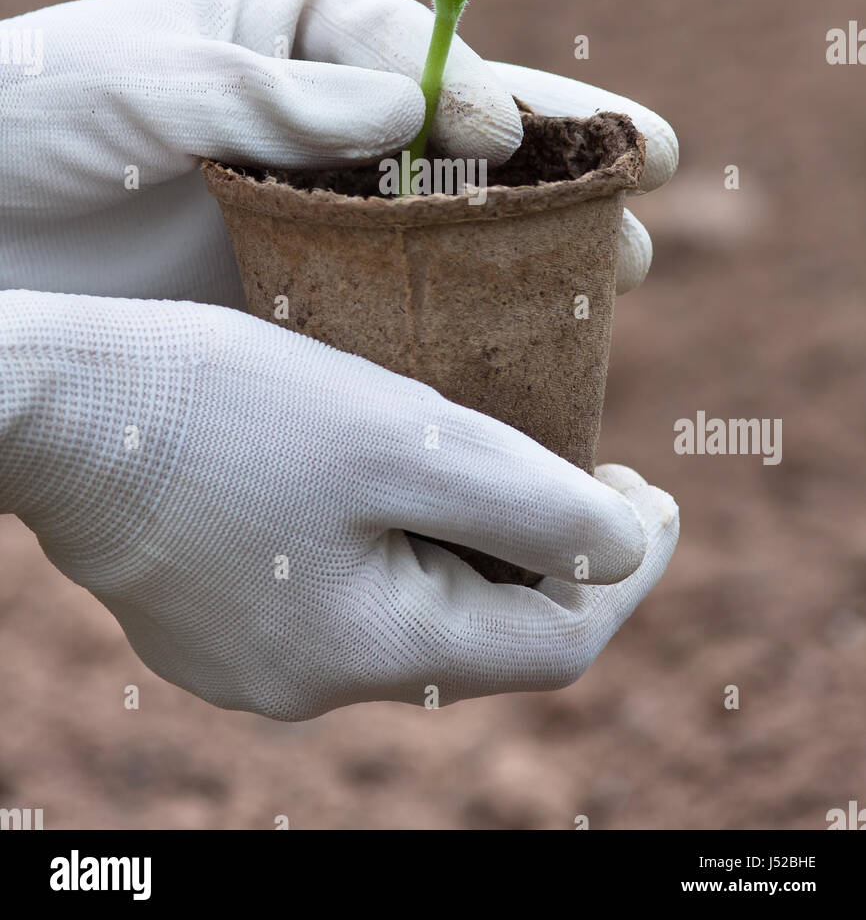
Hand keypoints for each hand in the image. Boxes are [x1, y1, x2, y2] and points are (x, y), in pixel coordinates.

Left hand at [0, 0, 675, 302]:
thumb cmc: (17, 126)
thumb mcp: (135, 85)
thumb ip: (268, 94)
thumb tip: (418, 107)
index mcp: (279, 31)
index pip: (405, 44)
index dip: (472, 81)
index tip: (506, 127)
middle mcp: (311, 116)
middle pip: (455, 130)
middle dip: (552, 155)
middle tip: (644, 181)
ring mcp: (308, 212)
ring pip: (441, 225)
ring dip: (533, 244)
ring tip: (622, 268)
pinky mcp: (290, 299)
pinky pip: (389, 308)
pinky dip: (453, 326)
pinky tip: (519, 352)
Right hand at [0, 289, 677, 720]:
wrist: (55, 399)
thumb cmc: (225, 404)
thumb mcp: (404, 438)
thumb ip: (528, 504)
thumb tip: (626, 549)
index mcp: (370, 650)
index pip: (553, 642)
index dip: (627, 569)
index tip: (660, 489)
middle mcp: (311, 681)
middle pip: (482, 632)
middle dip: (551, 552)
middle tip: (589, 462)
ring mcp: (253, 655)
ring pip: (413, 609)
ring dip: (473, 541)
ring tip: (498, 455)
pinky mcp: (215, 613)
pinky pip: (345, 589)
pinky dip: (399, 538)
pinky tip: (395, 473)